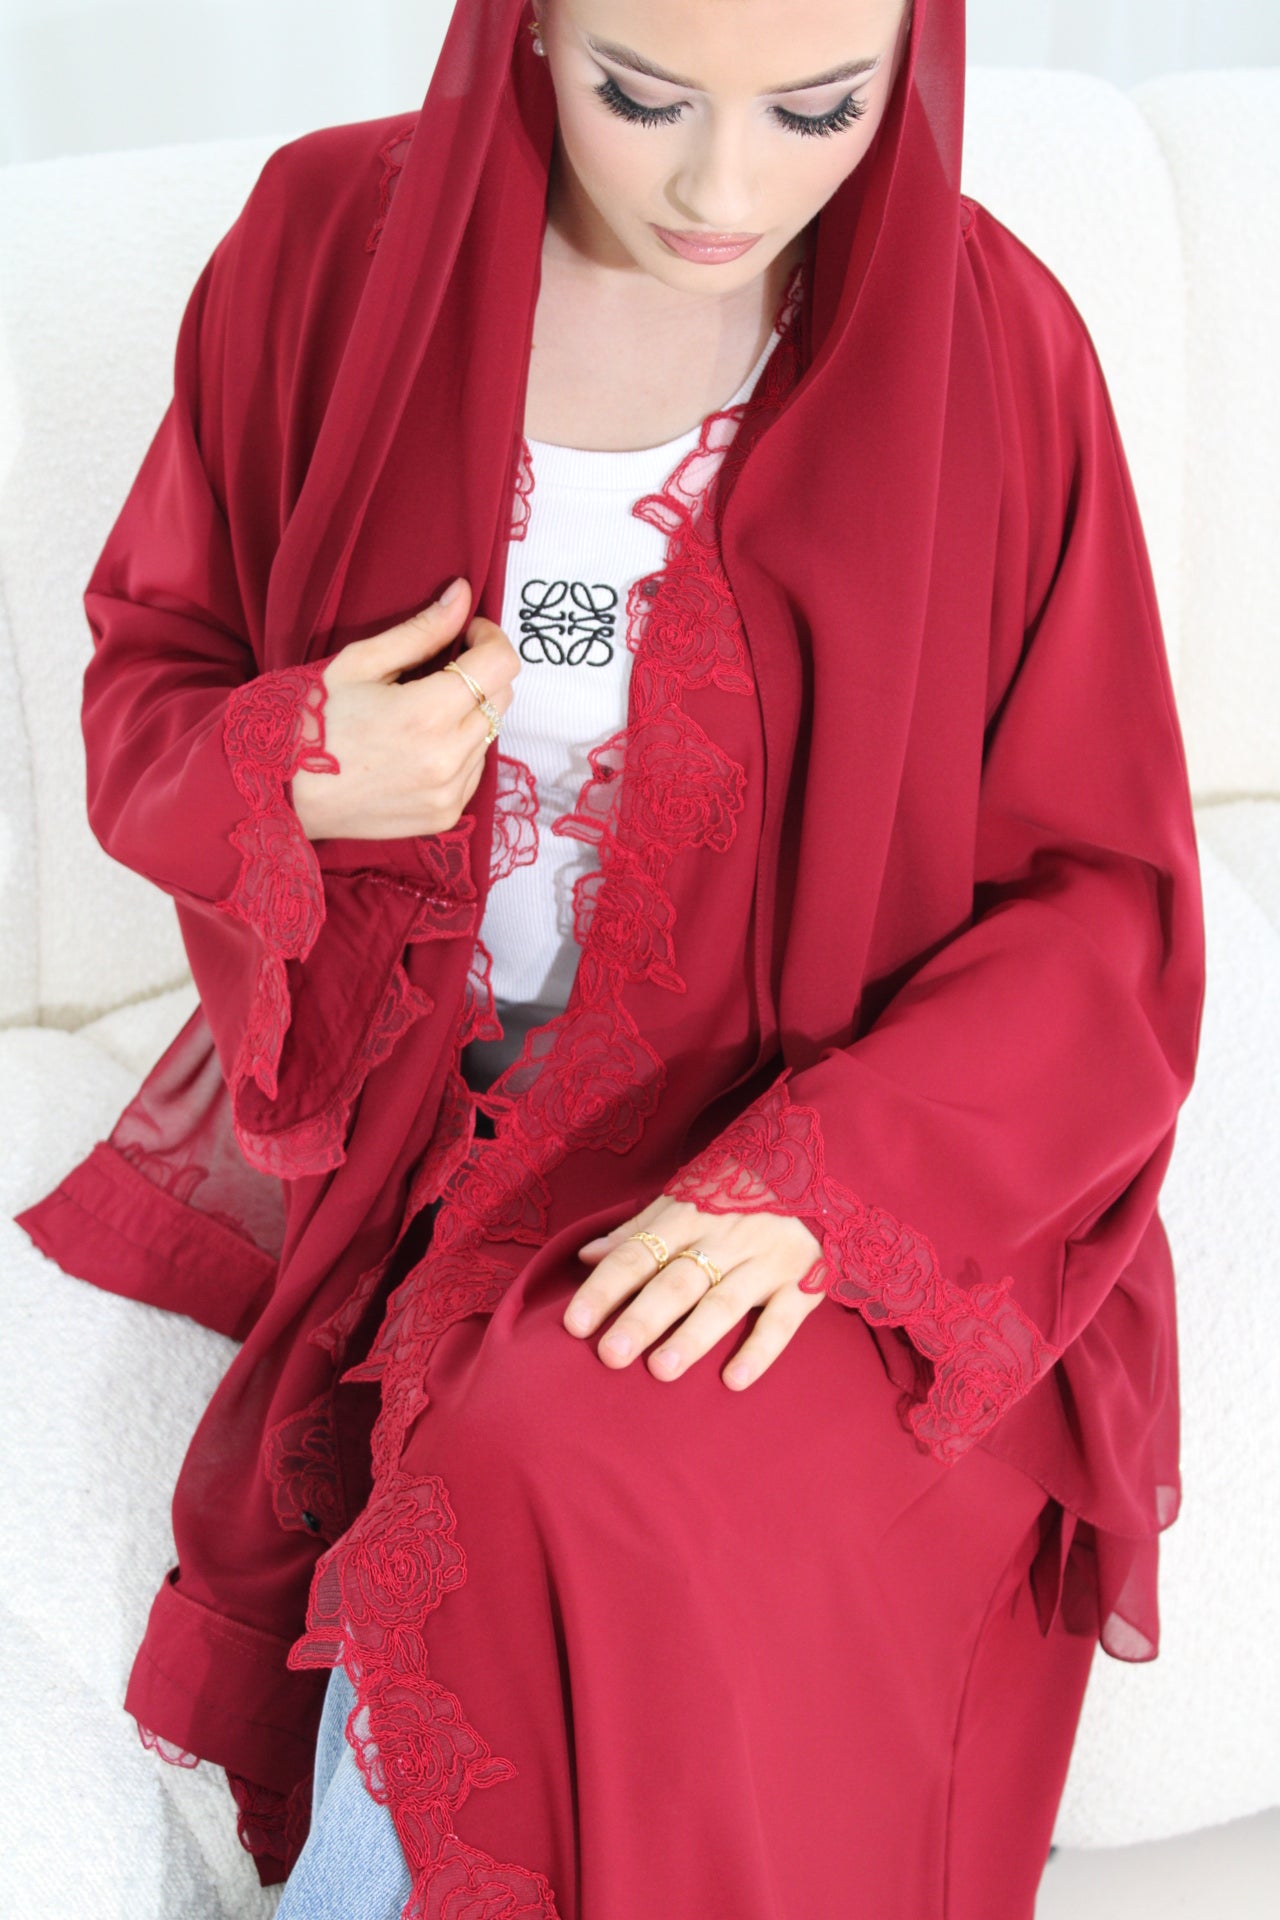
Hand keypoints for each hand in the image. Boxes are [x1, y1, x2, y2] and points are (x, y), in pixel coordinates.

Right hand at [290, 575, 522, 841]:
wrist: (283, 794)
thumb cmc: (312, 721)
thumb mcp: (360, 663)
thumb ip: (421, 630)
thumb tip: (462, 595)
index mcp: (427, 714)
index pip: (501, 664)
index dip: (489, 637)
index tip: (467, 633)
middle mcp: (447, 758)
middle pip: (503, 697)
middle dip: (481, 672)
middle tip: (442, 667)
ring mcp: (449, 792)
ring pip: (491, 733)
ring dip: (469, 712)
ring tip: (423, 710)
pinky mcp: (445, 815)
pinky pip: (475, 768)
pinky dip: (460, 749)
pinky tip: (420, 745)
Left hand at [563, 1173, 826, 1389]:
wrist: (819, 1166)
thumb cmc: (738, 1190)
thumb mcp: (685, 1196)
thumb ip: (638, 1230)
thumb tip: (586, 1256)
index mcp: (689, 1216)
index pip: (638, 1255)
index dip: (605, 1288)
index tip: (575, 1323)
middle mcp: (725, 1238)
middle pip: (676, 1282)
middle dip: (642, 1317)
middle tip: (610, 1354)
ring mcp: (765, 1261)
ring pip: (723, 1302)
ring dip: (692, 1336)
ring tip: (661, 1370)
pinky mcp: (803, 1282)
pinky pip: (781, 1322)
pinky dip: (759, 1351)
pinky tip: (734, 1380)